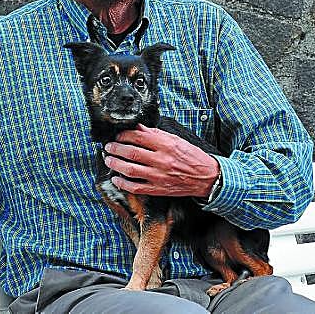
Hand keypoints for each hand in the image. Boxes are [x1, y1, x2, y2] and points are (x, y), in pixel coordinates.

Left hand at [104, 124, 219, 196]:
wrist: (206, 177)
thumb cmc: (191, 156)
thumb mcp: (175, 139)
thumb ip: (155, 134)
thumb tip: (138, 127)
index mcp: (166, 144)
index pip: (138, 137)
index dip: (124, 135)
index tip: (117, 135)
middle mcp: (161, 160)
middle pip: (131, 153)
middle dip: (115, 148)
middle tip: (108, 147)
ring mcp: (159, 176)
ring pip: (130, 170)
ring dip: (115, 164)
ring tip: (108, 159)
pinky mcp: (158, 189)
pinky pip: (136, 187)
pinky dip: (123, 183)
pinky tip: (116, 178)